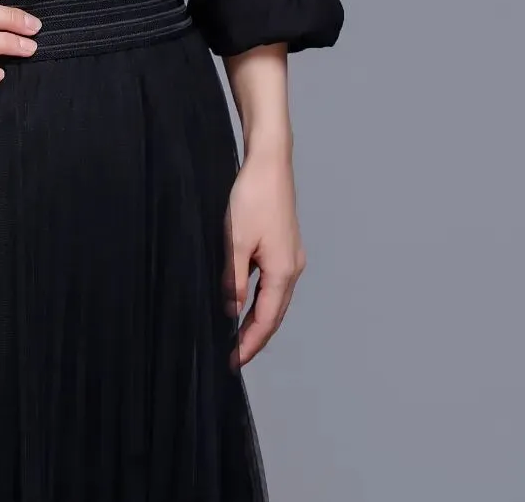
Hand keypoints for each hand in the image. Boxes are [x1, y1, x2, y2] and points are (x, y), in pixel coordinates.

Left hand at [223, 144, 306, 367]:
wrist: (270, 162)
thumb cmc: (252, 197)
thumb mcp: (235, 241)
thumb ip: (232, 279)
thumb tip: (230, 311)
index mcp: (283, 271)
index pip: (266, 320)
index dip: (249, 344)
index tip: (233, 363)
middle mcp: (293, 268)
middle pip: (274, 314)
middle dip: (255, 337)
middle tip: (234, 357)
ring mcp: (292, 256)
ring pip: (275, 299)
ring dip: (258, 319)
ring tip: (237, 336)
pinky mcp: (286, 246)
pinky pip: (273, 282)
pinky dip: (260, 299)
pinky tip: (244, 300)